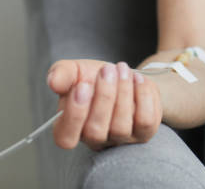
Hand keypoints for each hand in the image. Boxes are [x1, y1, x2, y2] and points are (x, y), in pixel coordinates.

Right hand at [47, 60, 161, 149]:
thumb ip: (62, 74)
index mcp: (70, 129)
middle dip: (103, 96)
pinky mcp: (144, 132)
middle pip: (96, 131)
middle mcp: (95, 140)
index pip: (66, 138)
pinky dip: (143, 96)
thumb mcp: (75, 71)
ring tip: (123, 69)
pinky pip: (146, 121)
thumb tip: (53, 81)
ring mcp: (121, 139)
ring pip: (121, 126)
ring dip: (123, 92)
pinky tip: (138, 79)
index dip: (74, 114)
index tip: (83, 86)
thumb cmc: (93, 78)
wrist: (124, 76)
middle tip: (108, 69)